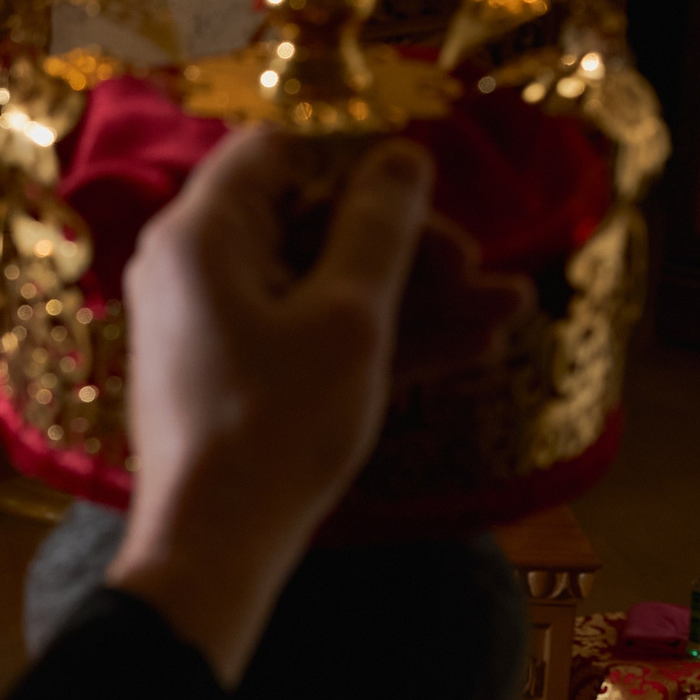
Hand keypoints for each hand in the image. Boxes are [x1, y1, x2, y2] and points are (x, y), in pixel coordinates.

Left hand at [106, 130, 431, 681]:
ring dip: (412, 297)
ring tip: (508, 309)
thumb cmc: (275, 425)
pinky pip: (307, 336)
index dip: (354, 166)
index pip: (276, 153)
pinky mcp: (230, 376)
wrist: (213, 546)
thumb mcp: (349, 317)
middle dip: (403, 244)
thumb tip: (401, 156)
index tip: (421, 201)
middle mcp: (191, 268)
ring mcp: (209, 325)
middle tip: (479, 271)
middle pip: (307, 222)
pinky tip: (471, 347)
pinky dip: (376, 340)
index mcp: (200, 234)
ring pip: (320, 286)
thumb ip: (379, 227)